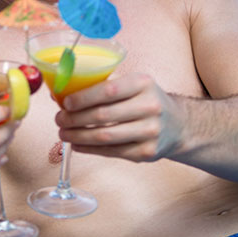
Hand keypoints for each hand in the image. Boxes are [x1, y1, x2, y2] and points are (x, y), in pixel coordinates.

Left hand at [55, 73, 183, 161]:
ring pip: (104, 137)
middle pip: (102, 116)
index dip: (83, 98)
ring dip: (78, 136)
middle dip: (74, 119)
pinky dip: (89, 148)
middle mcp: (150, 107)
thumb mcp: (131, 85)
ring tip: (63, 133)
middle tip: (59, 119)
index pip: (108, 90)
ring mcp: (150, 131)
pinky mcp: (146, 152)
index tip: (65, 103)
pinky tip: (77, 144)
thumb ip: (101, 86)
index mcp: (143, 84)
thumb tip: (60, 92)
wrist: (178, 125)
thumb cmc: (144, 101)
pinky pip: (111, 152)